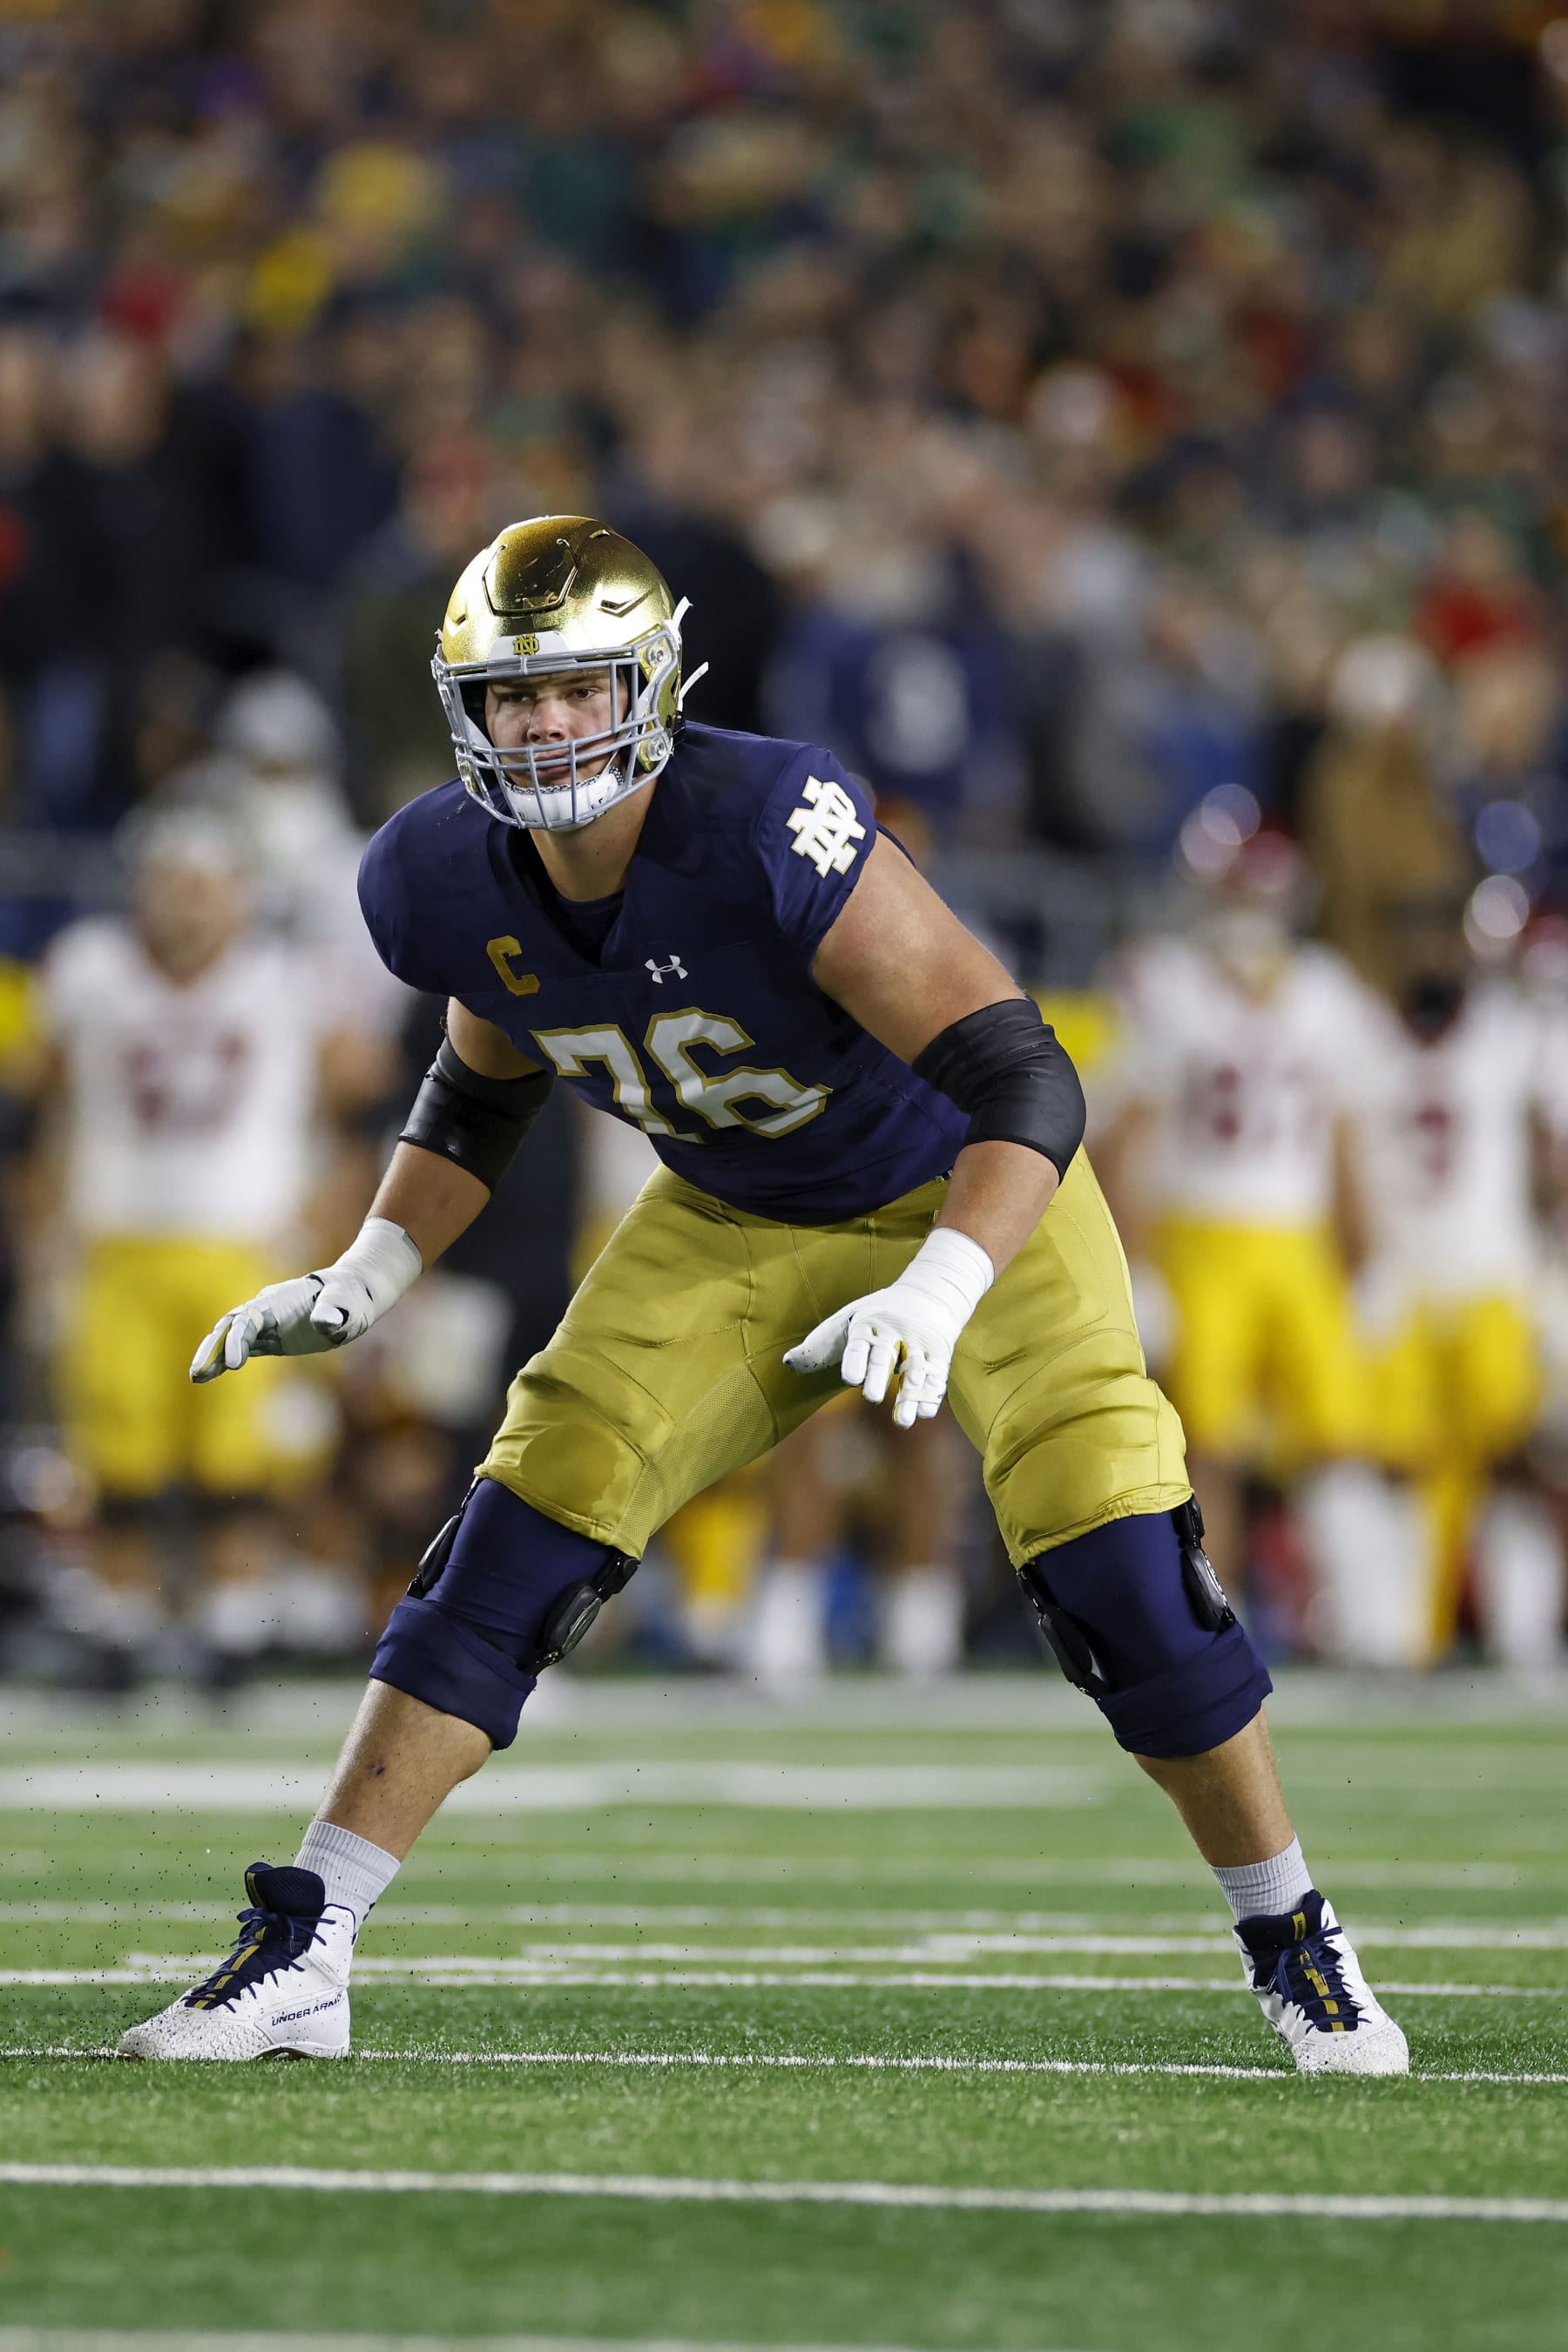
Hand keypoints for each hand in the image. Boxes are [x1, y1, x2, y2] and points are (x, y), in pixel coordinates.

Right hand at [189, 1218, 421, 1383]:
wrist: (352, 1294)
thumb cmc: (350, 1297)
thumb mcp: (347, 1303)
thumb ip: (333, 1311)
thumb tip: (325, 1321)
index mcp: (278, 1301)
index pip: (249, 1320)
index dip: (238, 1340)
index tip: (234, 1364)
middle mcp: (266, 1311)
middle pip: (230, 1328)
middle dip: (213, 1349)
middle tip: (198, 1374)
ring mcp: (266, 1325)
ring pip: (231, 1339)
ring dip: (213, 1357)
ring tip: (197, 1378)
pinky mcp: (271, 1339)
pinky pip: (242, 1349)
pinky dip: (224, 1361)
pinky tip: (208, 1376)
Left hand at [783, 1228, 992, 1428]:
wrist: (930, 1294)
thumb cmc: (875, 1317)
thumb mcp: (846, 1322)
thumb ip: (819, 1346)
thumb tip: (787, 1364)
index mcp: (866, 1324)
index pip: (858, 1343)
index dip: (855, 1360)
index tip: (850, 1379)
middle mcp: (893, 1333)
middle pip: (884, 1356)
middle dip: (878, 1375)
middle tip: (871, 1396)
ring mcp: (918, 1344)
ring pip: (914, 1370)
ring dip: (909, 1395)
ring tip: (902, 1422)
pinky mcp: (939, 1356)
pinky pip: (936, 1375)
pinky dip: (931, 1395)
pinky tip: (924, 1413)